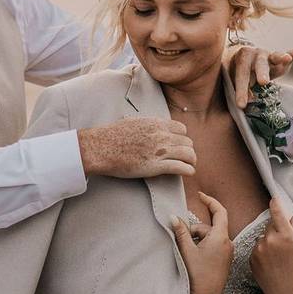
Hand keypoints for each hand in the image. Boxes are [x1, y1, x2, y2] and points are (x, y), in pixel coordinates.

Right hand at [78, 117, 195, 177]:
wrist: (100, 147)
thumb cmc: (112, 135)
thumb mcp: (133, 121)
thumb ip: (147, 123)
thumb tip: (151, 124)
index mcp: (156, 124)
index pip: (182, 129)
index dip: (183, 138)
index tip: (180, 144)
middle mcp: (161, 135)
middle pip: (187, 142)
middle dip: (188, 150)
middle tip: (186, 157)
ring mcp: (159, 151)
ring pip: (188, 154)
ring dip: (191, 160)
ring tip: (190, 165)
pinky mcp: (155, 166)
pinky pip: (181, 167)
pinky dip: (188, 170)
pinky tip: (189, 172)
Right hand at [172, 192, 233, 293]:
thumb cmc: (196, 276)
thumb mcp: (186, 250)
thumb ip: (181, 232)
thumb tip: (174, 217)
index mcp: (220, 238)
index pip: (219, 211)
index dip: (210, 200)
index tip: (200, 195)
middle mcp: (227, 244)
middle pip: (209, 227)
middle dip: (194, 230)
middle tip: (180, 241)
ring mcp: (226, 253)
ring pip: (209, 238)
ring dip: (196, 241)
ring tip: (186, 253)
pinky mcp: (223, 262)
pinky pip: (212, 247)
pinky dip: (201, 247)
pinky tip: (192, 259)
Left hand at [224, 46, 292, 108]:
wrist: (242, 58)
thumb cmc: (236, 72)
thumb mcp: (235, 80)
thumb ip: (240, 89)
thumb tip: (248, 101)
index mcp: (241, 59)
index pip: (242, 76)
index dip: (241, 91)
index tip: (241, 105)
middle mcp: (255, 54)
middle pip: (259, 65)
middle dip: (262, 73)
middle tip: (263, 82)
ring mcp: (268, 55)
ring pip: (274, 57)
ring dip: (280, 58)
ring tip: (287, 59)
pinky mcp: (280, 58)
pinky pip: (289, 55)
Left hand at [250, 197, 292, 293]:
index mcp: (287, 237)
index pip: (278, 214)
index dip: (276, 204)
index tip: (274, 198)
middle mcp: (271, 240)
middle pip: (271, 226)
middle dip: (276, 230)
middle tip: (285, 245)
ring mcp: (259, 249)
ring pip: (263, 237)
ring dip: (269, 242)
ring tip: (278, 258)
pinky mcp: (251, 257)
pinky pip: (257, 248)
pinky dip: (262, 252)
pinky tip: (271, 264)